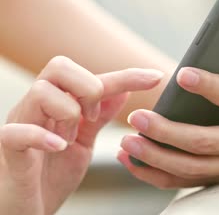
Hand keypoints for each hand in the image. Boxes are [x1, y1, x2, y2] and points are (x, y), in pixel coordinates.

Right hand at [0, 56, 161, 214]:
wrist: (22, 210)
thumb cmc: (48, 175)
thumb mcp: (83, 142)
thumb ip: (99, 116)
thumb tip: (124, 90)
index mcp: (56, 103)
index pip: (93, 78)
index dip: (126, 76)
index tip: (156, 77)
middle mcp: (36, 108)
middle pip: (60, 66)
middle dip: (88, 88)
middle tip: (93, 118)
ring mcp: (20, 125)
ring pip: (42, 91)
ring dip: (68, 113)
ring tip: (69, 139)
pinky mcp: (7, 150)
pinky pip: (17, 131)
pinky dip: (41, 136)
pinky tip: (59, 146)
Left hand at [117, 5, 218, 187]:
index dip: (209, 86)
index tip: (180, 74)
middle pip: (206, 141)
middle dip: (168, 131)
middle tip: (137, 116)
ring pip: (191, 167)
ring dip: (155, 156)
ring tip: (127, 140)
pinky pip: (182, 183)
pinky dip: (154, 175)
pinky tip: (131, 160)